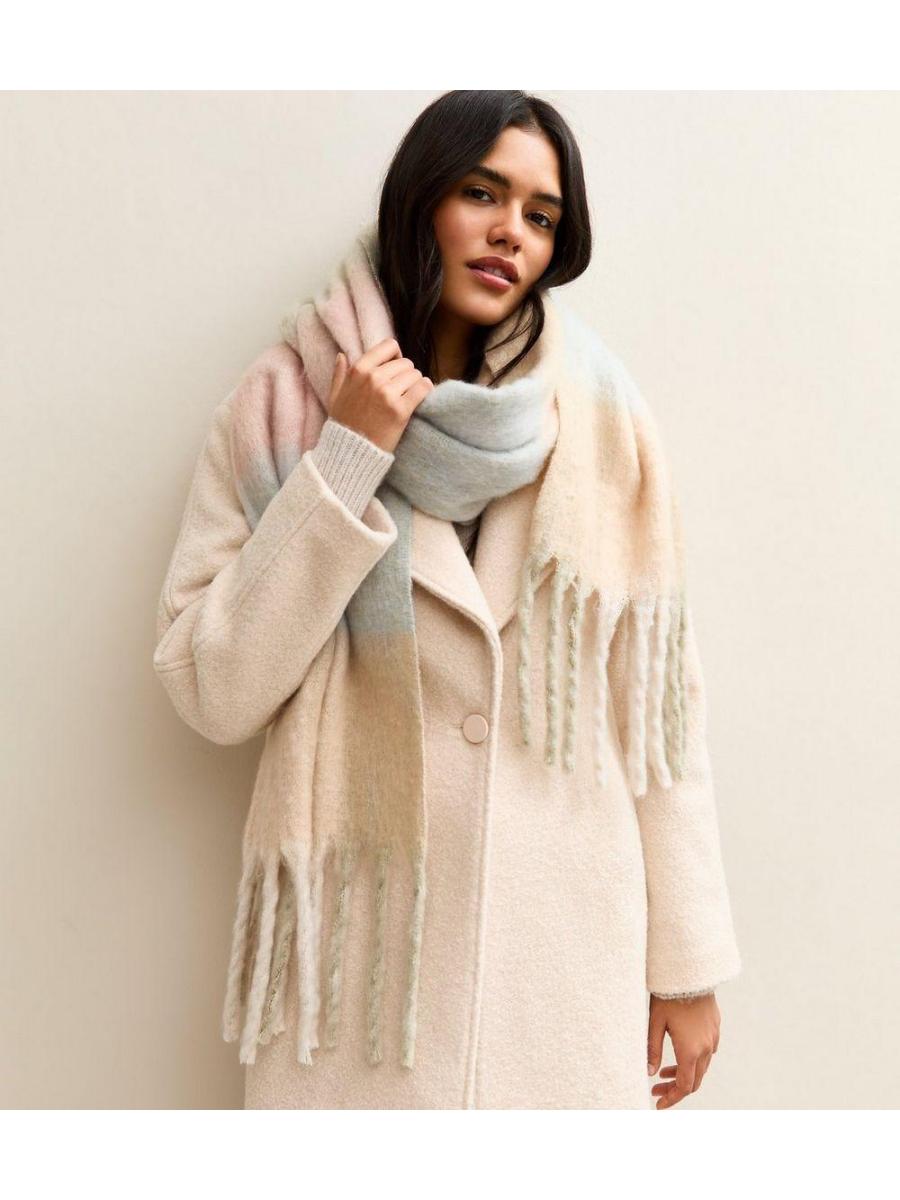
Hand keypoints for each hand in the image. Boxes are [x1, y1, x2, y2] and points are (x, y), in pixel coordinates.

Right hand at [328, 338, 433, 454]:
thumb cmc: (344, 424)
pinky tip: (420, 398)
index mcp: (358, 370)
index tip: (395, 369)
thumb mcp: (335, 397)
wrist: (351, 453)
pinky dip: (425, 391)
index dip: (396, 356)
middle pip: (405, 363)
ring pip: (416, 375)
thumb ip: (339, 375)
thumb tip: (342, 356)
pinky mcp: (400, 410)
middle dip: (406, 375)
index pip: (389, 346)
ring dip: (416, 384)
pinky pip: (423, 389)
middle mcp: (373, 378)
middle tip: (402, 390)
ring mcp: (387, 394)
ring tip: (408, 397)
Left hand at [647, 992, 720, 1108]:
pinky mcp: (715, 1027)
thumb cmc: (669, 996)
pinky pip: (708, 1052)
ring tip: (663, 1072)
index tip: (658, 1103)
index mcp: (691, 1050)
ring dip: (684, 1074)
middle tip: (656, 1089)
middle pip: (694, 1081)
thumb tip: (648, 1073)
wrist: (691, 972)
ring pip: (701, 1067)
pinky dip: (693, 1060)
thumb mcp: (655, 1022)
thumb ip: (652, 1050)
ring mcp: (713, 1037)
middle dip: (675, 1089)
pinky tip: (679, 1053)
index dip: (672, 1098)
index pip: (684, 1086)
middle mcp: (706, 1047)